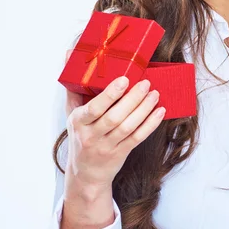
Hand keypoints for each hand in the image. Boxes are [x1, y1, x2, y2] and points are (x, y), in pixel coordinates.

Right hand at [63, 50, 165, 192]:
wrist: (86, 173)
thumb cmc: (80, 135)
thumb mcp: (72, 113)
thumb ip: (74, 87)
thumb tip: (69, 55)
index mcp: (78, 122)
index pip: (94, 108)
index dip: (110, 94)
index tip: (125, 79)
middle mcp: (91, 135)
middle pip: (114, 117)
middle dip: (132, 99)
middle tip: (146, 83)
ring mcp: (107, 146)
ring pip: (128, 127)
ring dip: (144, 109)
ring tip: (155, 94)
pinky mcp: (121, 153)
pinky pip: (137, 138)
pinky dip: (150, 124)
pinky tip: (160, 111)